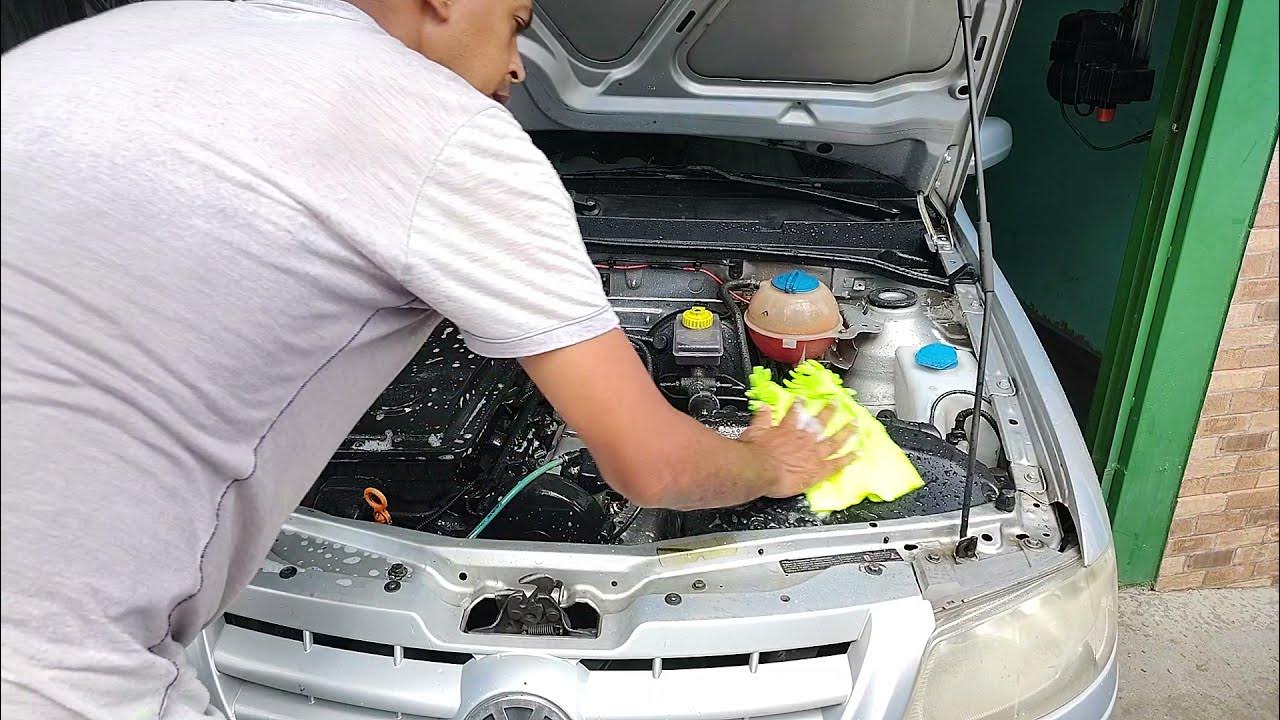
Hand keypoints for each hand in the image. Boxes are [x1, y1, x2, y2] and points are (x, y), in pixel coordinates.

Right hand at [739, 404, 856, 498]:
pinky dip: (848, 458)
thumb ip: (762, 418)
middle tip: (837, 403)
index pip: (796, 413)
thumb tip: (764, 407)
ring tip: (855, 425)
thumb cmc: (754, 454)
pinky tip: (857, 453)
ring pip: (834, 440)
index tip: (805, 399)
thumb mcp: (754, 430)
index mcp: (788, 429)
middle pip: (820, 423)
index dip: (801, 405)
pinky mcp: (818, 470)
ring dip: (845, 432)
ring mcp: (813, 454)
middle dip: (829, 411)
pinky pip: (836, 463)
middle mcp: (804, 439)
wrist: (759, 470)